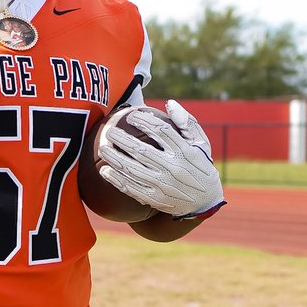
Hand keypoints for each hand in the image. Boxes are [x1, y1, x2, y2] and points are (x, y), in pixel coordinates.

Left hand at [97, 101, 226, 219]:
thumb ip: (187, 123)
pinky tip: (105, 171)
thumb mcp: (202, 144)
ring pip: (133, 170)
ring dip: (115, 158)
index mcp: (185, 152)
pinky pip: (132, 189)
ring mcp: (163, 185)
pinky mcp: (155, 200)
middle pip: (142, 151)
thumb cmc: (200, 167)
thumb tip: (170, 103)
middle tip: (109, 132)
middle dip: (122, 140)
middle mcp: (173, 168)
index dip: (144, 121)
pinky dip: (117, 180)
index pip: (161, 131)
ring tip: (102, 149)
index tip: (131, 116)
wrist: (205, 202)